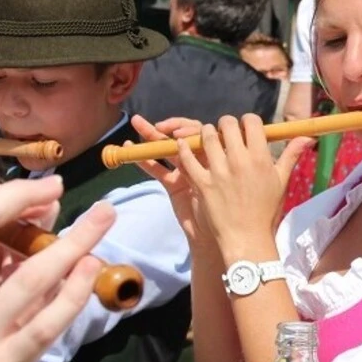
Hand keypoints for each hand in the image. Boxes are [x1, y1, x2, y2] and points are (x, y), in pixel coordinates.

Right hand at [131, 114, 215, 246]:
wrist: (215, 239)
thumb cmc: (232, 212)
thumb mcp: (228, 182)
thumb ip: (220, 161)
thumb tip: (213, 137)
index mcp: (218, 157)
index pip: (203, 133)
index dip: (190, 129)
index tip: (181, 134)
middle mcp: (201, 161)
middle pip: (184, 137)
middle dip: (171, 127)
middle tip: (160, 126)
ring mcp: (186, 172)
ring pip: (168, 149)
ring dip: (152, 135)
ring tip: (136, 122)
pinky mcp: (173, 184)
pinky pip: (157, 169)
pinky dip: (144, 159)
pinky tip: (130, 149)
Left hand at [173, 114, 309, 256]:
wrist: (248, 239)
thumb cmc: (267, 211)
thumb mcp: (281, 182)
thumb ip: (291, 155)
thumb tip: (307, 137)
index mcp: (260, 158)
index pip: (251, 122)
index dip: (247, 121)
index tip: (245, 129)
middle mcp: (239, 161)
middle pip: (227, 124)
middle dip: (226, 125)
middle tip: (225, 133)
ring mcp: (219, 172)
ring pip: (206, 136)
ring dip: (206, 133)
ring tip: (208, 139)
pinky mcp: (202, 184)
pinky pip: (187, 158)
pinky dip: (183, 148)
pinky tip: (183, 145)